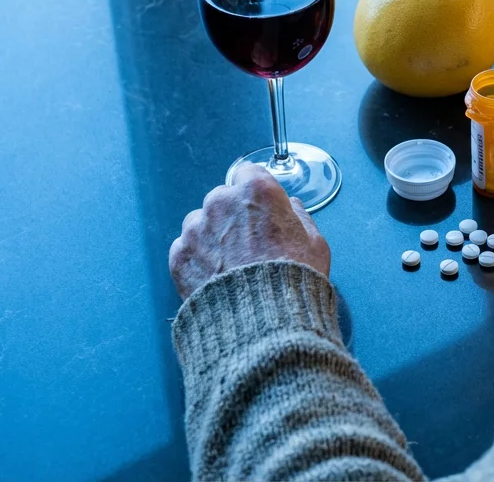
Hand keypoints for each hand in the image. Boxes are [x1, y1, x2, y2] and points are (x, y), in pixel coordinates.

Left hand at [169, 164, 331, 298]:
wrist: (262, 322)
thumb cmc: (292, 280)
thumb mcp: (315, 242)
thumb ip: (299, 217)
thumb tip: (291, 208)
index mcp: (256, 190)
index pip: (248, 173)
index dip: (255, 192)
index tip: (260, 206)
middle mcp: (221, 202)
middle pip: (222, 198)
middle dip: (233, 215)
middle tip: (248, 243)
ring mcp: (196, 228)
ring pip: (201, 223)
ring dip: (212, 237)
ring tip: (231, 265)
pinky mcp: (178, 255)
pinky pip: (186, 249)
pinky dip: (197, 260)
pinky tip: (216, 278)